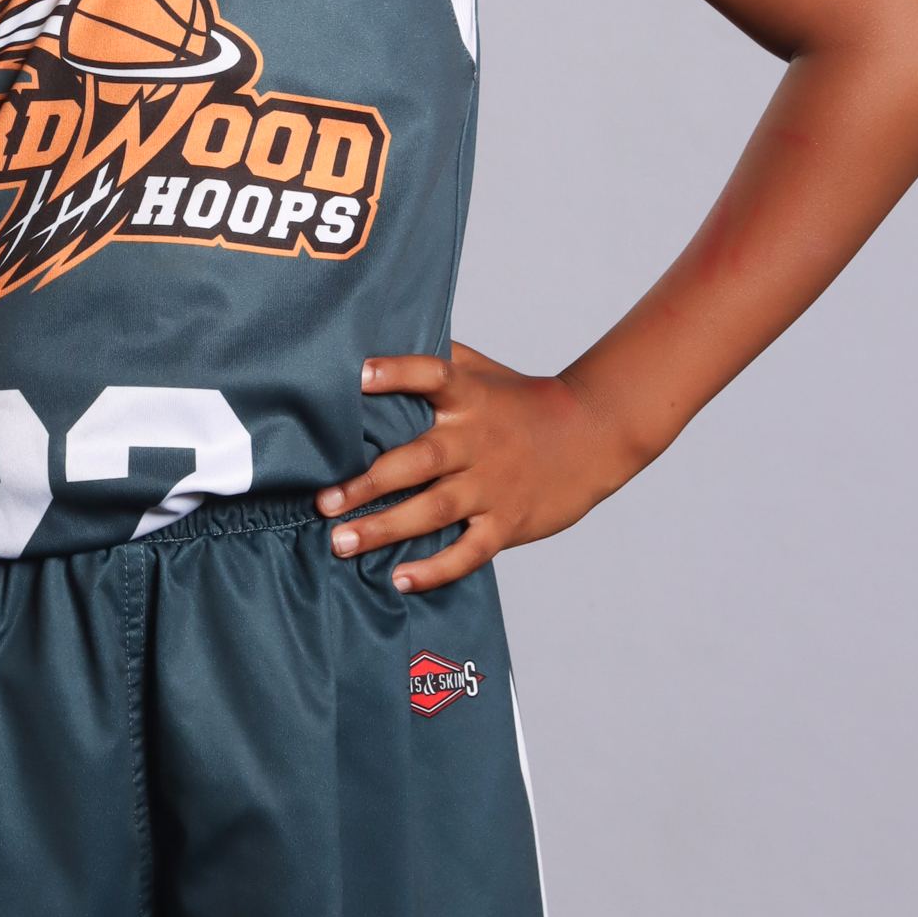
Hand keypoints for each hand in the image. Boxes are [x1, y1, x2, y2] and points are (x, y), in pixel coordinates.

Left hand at [319, 342, 635, 591]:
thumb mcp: (484, 370)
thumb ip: (437, 358)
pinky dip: (437, 569)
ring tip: (341, 543)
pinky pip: (470, 550)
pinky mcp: (508, 522)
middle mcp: (478, 441)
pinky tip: (401, 579)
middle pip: (419, 460)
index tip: (359, 375)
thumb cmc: (524, 402)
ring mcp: (493, 485)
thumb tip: (378, 337)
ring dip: (386, 528)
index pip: (433, 376)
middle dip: (368, 483)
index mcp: (470, 397)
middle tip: (324, 502)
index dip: (397, 373)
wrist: (594, 435)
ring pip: (435, 509)